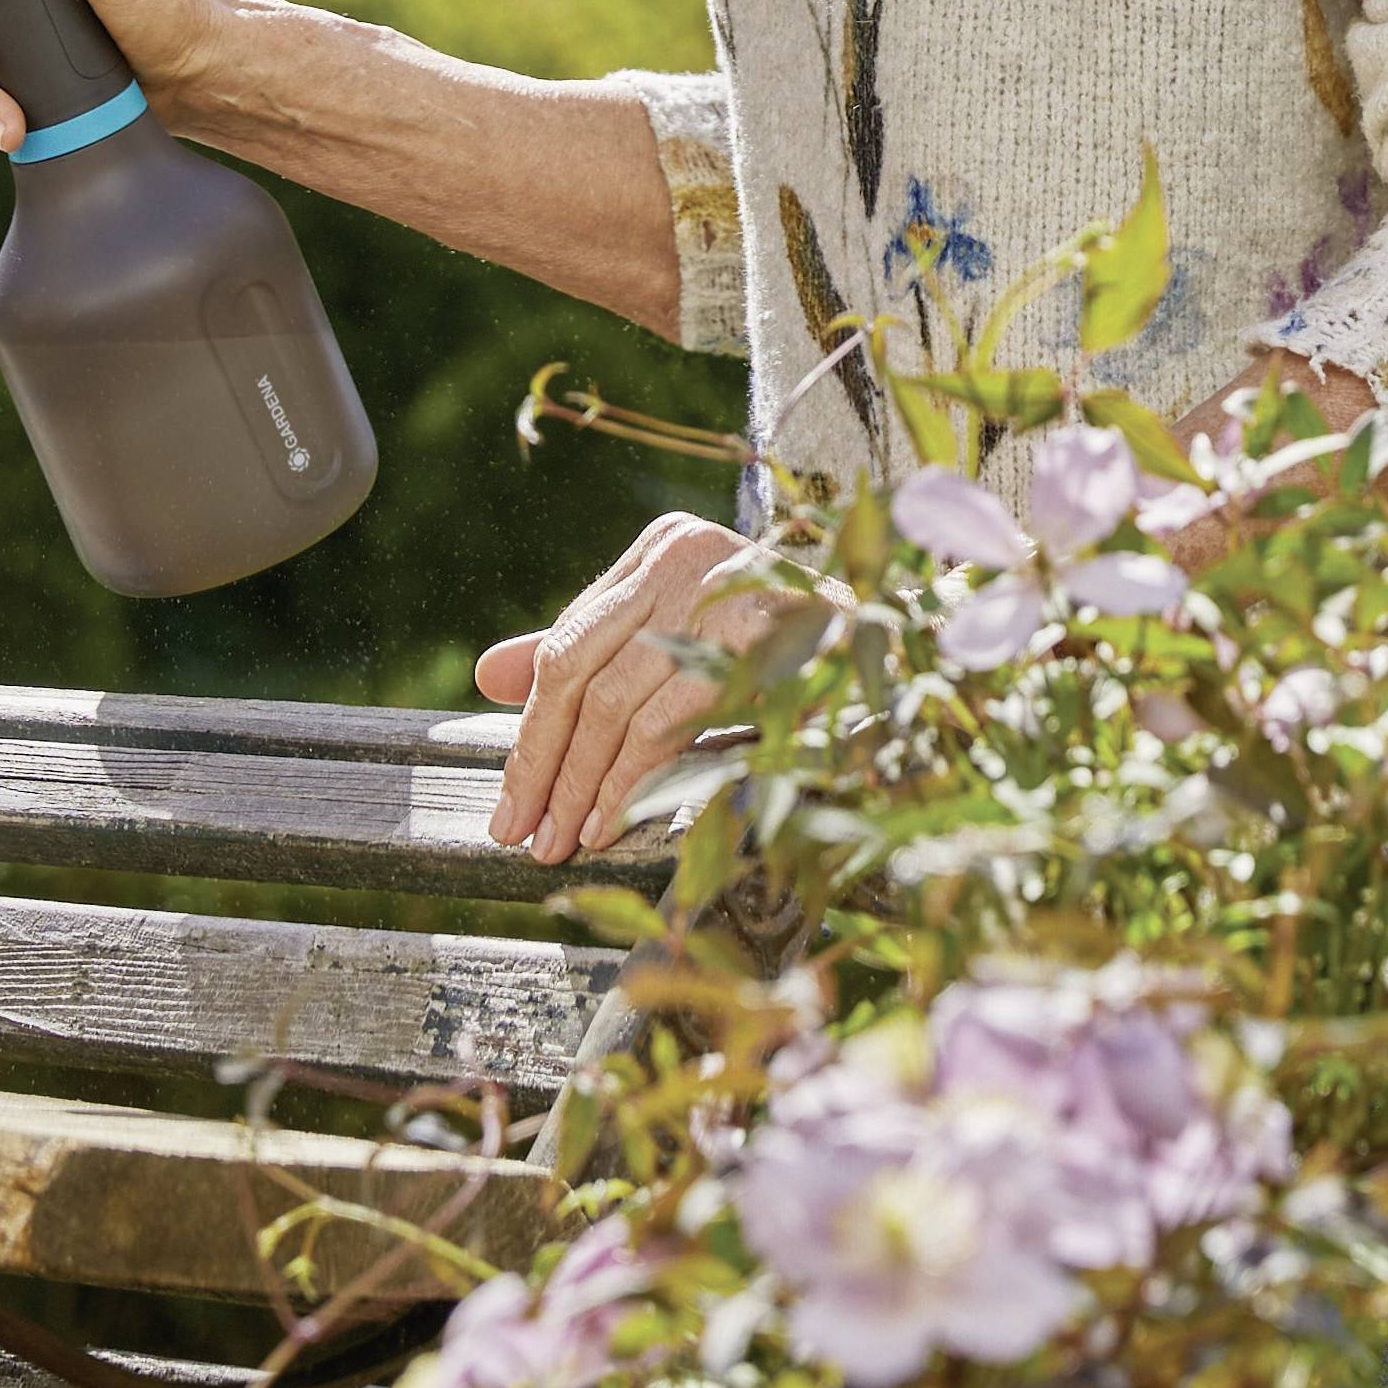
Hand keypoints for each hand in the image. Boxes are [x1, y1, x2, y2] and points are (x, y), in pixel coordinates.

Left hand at [477, 511, 792, 858]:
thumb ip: (592, 650)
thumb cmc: (788, 650)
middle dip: (539, 762)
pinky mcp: (757, 643)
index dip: (532, 728)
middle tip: (516, 832)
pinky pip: (665, 724)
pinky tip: (608, 824)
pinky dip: (627, 782)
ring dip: (577, 785)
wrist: (903, 648)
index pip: (569, 644)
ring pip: (613, 703)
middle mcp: (688, 556)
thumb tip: (485, 674)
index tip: (511, 799)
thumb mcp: (682, 639)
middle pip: (577, 671)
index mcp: (664, 546)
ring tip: (558, 841)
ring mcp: (725, 593)